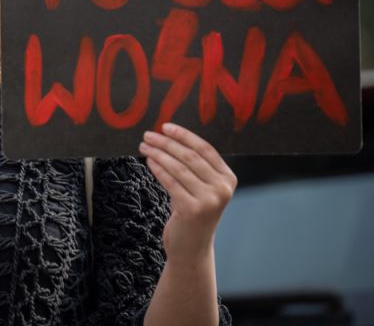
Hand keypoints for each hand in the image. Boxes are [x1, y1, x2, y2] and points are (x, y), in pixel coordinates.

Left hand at [139, 123, 236, 266]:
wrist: (192, 248)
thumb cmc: (192, 212)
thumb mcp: (201, 188)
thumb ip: (195, 166)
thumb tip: (169, 137)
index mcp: (228, 178)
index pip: (205, 149)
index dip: (184, 135)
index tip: (165, 126)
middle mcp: (223, 188)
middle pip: (190, 156)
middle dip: (166, 143)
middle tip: (148, 135)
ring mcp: (209, 200)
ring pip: (178, 168)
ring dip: (158, 154)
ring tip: (144, 147)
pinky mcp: (193, 210)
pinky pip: (171, 182)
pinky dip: (158, 169)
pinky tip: (149, 161)